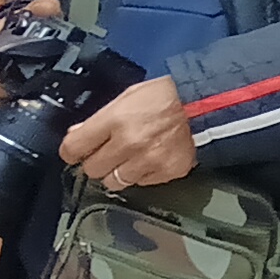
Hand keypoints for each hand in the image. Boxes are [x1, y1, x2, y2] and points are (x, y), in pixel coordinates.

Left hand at [57, 75, 194, 191]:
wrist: (207, 103)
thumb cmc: (166, 96)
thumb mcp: (126, 98)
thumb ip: (99, 119)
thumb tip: (76, 135)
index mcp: (115, 120)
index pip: (73, 148)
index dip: (72, 151)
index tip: (76, 152)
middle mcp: (130, 143)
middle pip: (92, 169)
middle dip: (97, 161)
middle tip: (110, 151)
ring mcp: (150, 160)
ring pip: (115, 182)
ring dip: (119, 171)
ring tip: (132, 156)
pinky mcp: (168, 171)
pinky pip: (142, 183)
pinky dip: (144, 174)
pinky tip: (152, 157)